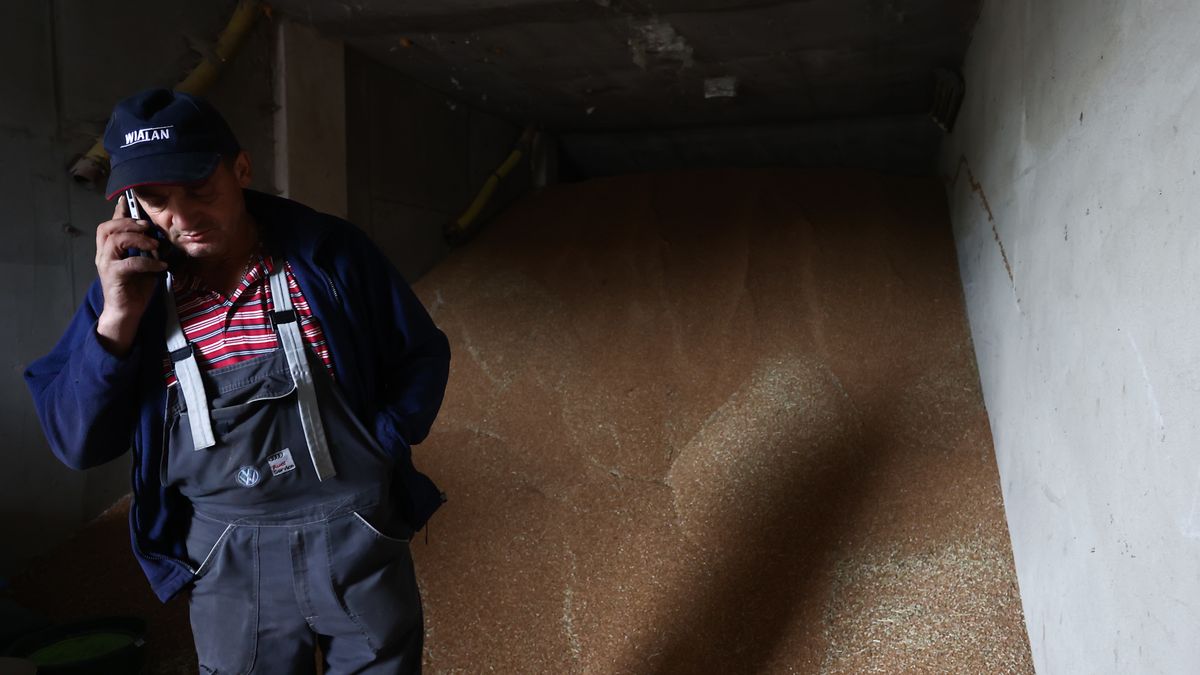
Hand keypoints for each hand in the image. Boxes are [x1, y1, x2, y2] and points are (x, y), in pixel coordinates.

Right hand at [95, 195, 169, 355]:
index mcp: (109, 249)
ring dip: (138, 238)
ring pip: (115, 240)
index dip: (119, 211)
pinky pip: (130, 262)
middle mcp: (104, 254)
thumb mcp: (143, 262)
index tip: (129, 200)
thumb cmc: (135, 287)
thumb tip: (157, 235)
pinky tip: (160, 265)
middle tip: (147, 226)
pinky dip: (147, 261)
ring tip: (155, 244)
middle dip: (128, 222)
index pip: (109, 225)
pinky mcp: (114, 276)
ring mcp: (106, 264)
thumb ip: (144, 248)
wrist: (126, 311)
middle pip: (106, 228)